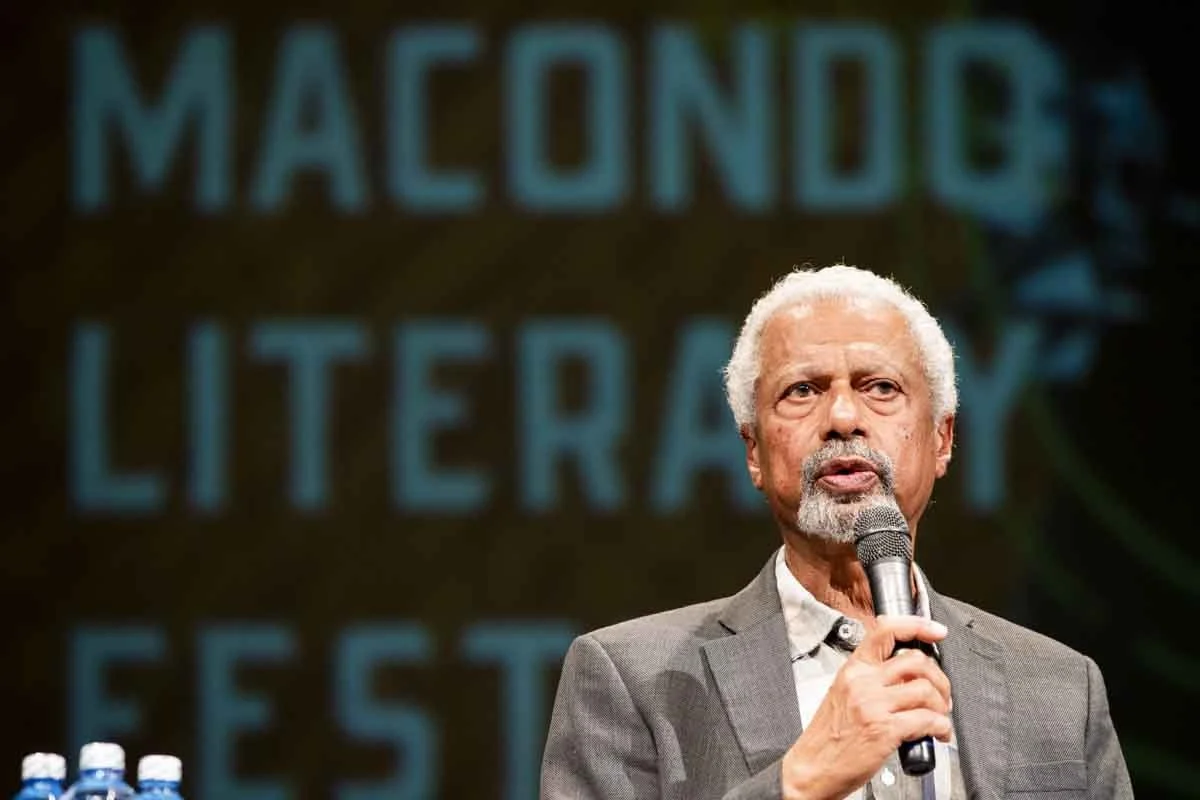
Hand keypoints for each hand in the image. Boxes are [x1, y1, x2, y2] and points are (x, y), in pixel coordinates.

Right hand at [780, 615, 951, 799]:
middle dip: (939, 679)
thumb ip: (870, 679)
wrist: (812, 767)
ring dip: (942, 705)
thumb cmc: (828, 737)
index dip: (917, 626)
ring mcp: (873, 705)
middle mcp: (862, 682)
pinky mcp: (884, 730)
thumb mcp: (843, 694)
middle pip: (916, 662)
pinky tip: (937, 734)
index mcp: (853, 670)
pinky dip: (941, 727)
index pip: (885, 632)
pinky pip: (928, 720)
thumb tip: (907, 675)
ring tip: (940, 717)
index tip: (935, 630)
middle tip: (942, 694)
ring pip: (926, 690)